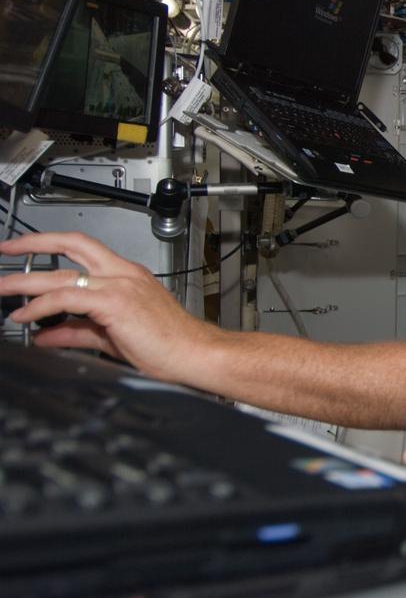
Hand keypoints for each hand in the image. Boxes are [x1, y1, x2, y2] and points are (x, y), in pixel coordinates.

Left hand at [0, 232, 220, 379]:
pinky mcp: (116, 302)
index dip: (51, 244)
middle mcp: (123, 274)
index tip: (25, 249)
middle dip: (32, 244)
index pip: (83, 249)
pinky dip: (42, 306)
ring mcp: (120, 285)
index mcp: (127, 276)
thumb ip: (76, 331)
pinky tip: (26, 317)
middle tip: (5, 250)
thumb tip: (47, 335)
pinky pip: (68, 297)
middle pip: (72, 244)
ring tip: (4, 289)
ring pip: (63, 273)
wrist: (195, 354)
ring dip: (25, 281)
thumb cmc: (168, 345)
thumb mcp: (111, 337)